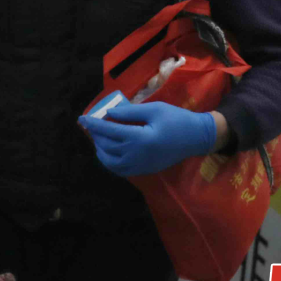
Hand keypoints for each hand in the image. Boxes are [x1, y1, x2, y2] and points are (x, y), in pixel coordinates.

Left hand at [78, 101, 217, 177]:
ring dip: (101, 150)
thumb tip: (108, 114)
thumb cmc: (176, 120)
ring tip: (98, 138)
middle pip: (108, 147)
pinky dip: (110, 162)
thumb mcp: (153, 109)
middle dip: (96, 136)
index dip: (94, 125)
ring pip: (112, 162)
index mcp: (140, 138)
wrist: (197, 138)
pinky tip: (108, 151)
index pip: (109, 132)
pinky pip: (121, 170)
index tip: (82, 118)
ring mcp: (142, 165)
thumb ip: (129, 113)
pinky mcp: (145, 170)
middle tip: (90, 126)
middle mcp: (138, 155)